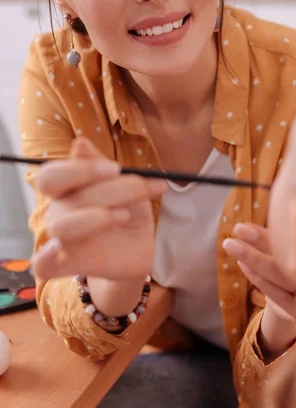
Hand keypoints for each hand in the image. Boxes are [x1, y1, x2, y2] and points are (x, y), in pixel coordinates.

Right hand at [31, 138, 165, 281]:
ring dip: (97, 216)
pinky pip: (42, 264)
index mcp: (68, 188)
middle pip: (59, 194)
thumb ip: (103, 166)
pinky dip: (46, 256)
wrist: (141, 246)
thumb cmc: (129, 210)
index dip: (80, 168)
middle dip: (96, 185)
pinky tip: (59, 248)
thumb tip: (80, 144)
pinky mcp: (68, 264)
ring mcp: (61, 238)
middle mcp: (59, 210)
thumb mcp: (127, 185)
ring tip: (125, 215)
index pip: (53, 173)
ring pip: (60, 224)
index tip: (117, 168)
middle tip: (127, 182)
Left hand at [223, 223, 295, 326]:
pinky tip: (244, 265)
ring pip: (282, 276)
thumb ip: (289, 233)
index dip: (279, 227)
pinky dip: (258, 278)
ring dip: (254, 259)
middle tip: (238, 229)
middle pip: (293, 256)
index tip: (253, 221)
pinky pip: (278, 295)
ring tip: (233, 245)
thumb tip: (272, 208)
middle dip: (262, 241)